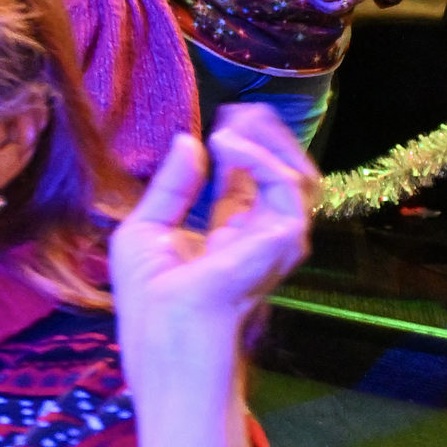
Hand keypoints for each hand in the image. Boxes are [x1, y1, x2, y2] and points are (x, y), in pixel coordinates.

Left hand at [111, 109, 314, 394]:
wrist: (164, 335)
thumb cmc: (149, 298)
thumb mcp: (146, 229)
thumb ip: (172, 187)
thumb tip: (189, 140)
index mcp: (232, 233)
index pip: (254, 180)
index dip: (245, 145)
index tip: (223, 121)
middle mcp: (262, 235)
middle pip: (287, 172)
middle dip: (267, 135)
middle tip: (237, 111)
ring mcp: (278, 240)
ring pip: (301, 174)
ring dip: (268, 140)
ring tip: (231, 123)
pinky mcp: (284, 241)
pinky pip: (289, 186)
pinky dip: (260, 158)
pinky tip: (228, 145)